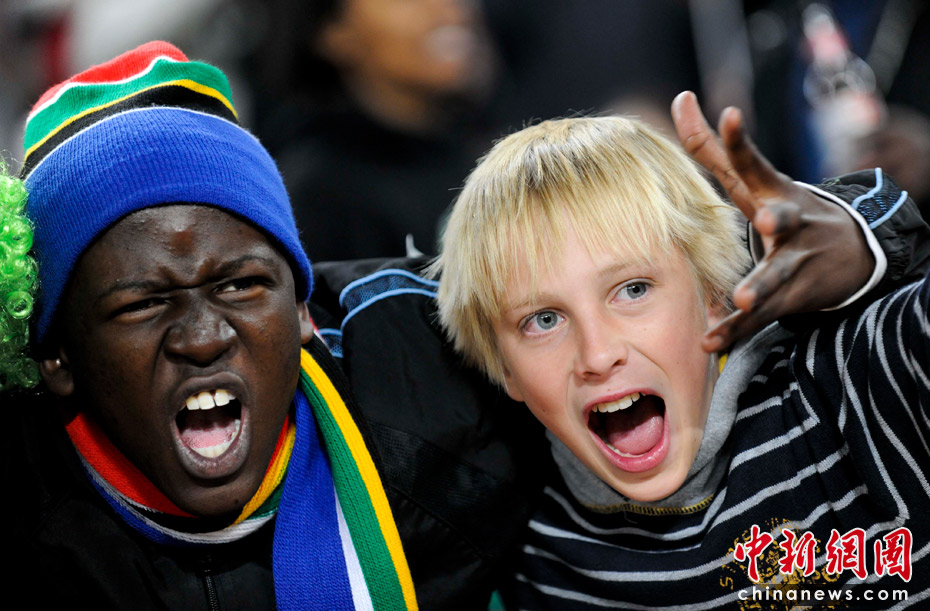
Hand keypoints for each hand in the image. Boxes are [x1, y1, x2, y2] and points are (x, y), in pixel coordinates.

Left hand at [671, 91, 873, 352]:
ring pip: (775, 277)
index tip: (729, 114)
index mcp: (774, 192)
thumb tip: (680, 97)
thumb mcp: (755, 179)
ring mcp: (793, 264)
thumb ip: (713, 146)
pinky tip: (710, 343)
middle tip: (765, 220)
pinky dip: (735, 332)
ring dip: (759, 288)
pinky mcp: (789, 300)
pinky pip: (759, 319)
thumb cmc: (786, 209)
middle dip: (776, 219)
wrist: (852, 252)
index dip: (740, 139)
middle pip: (783, 220)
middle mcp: (790, 225)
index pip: (753, 163)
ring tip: (742, 300)